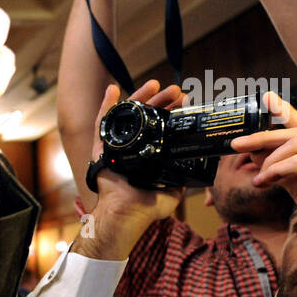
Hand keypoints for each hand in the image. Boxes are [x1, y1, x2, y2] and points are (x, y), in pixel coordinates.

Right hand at [75, 83, 185, 260]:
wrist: (127, 212)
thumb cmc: (147, 206)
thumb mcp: (172, 188)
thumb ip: (181, 176)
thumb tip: (195, 166)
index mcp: (148, 153)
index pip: (160, 126)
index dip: (171, 112)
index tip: (184, 101)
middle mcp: (132, 147)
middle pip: (146, 116)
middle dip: (161, 101)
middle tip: (176, 91)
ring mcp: (116, 146)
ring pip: (128, 115)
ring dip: (140, 97)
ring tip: (155, 84)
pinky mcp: (101, 148)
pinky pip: (102, 123)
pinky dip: (107, 105)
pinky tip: (113, 89)